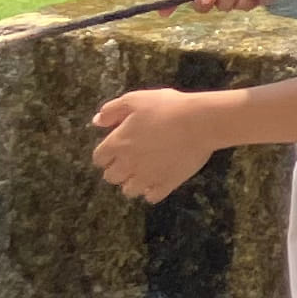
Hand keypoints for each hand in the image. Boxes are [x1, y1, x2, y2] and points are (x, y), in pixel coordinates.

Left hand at [92, 87, 222, 203]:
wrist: (199, 122)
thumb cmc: (167, 107)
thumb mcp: (135, 100)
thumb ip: (112, 110)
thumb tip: (97, 121)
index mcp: (117, 144)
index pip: (99, 158)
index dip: (105, 155)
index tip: (114, 151)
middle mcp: (128, 164)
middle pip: (111, 177)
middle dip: (117, 170)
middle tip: (128, 162)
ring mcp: (147, 176)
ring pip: (129, 190)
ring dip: (132, 183)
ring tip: (143, 174)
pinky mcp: (167, 184)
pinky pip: (152, 197)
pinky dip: (152, 192)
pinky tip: (158, 182)